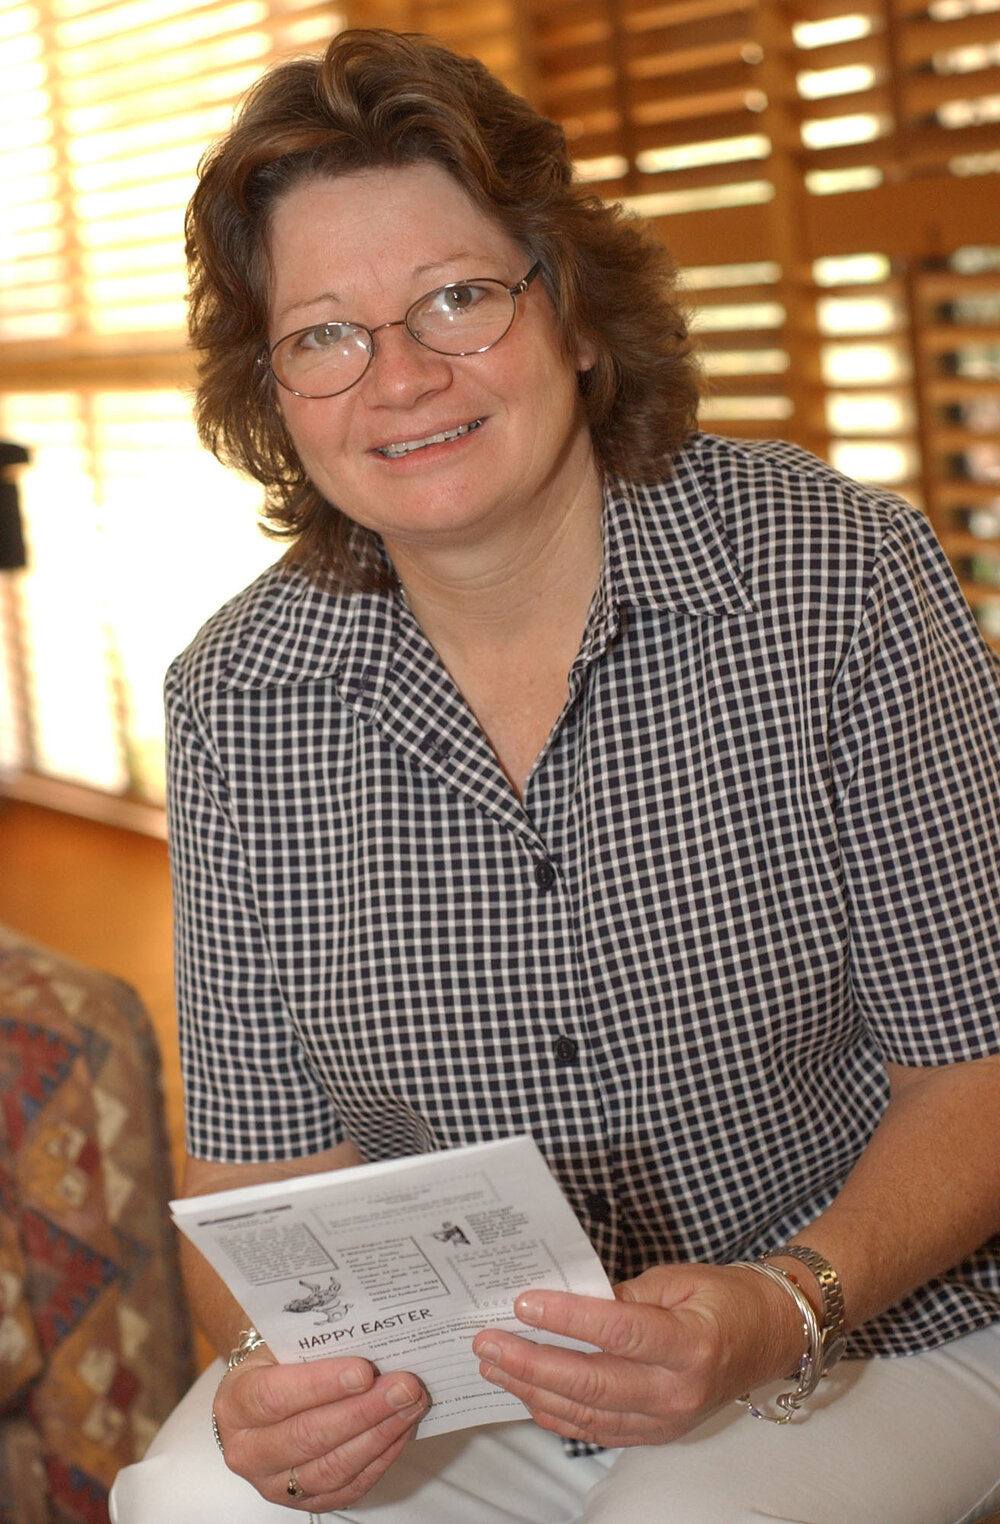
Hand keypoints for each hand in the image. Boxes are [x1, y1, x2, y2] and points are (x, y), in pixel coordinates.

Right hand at [211, 1350, 428, 1510]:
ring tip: (410, 1406)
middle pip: (309, 1436)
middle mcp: (248, 1450)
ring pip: (331, 1468)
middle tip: (404, 1387)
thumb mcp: (282, 1342)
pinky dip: (379, 1460)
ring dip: (379, 1436)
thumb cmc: (277, 1362)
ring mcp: (274, 1483)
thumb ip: (315, 1343)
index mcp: (235, 1403)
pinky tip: (400, 1431)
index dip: (322, 1385)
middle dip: (364, 1410)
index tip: (364, 1371)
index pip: (276, 1396)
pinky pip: (347, 1488)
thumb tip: (367, 1335)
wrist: (263, 1394)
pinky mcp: (303, 1501)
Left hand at [471, 1262, 803, 1447]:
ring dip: (532, 1390)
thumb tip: (568, 1298)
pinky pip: (595, 1429)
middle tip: (489, 1342)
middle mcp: (677, 1391)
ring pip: (586, 1413)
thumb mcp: (678, 1279)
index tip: (525, 1303)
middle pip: (592, 1382)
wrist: (767, 1338)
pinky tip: (525, 1392)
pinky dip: (555, 1413)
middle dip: (532, 1362)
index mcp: (690, 1344)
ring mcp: (665, 1420)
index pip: (619, 1332)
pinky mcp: (655, 1434)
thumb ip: (624, 1293)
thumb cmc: (724, 1299)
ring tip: (493, 1365)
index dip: (568, 1319)